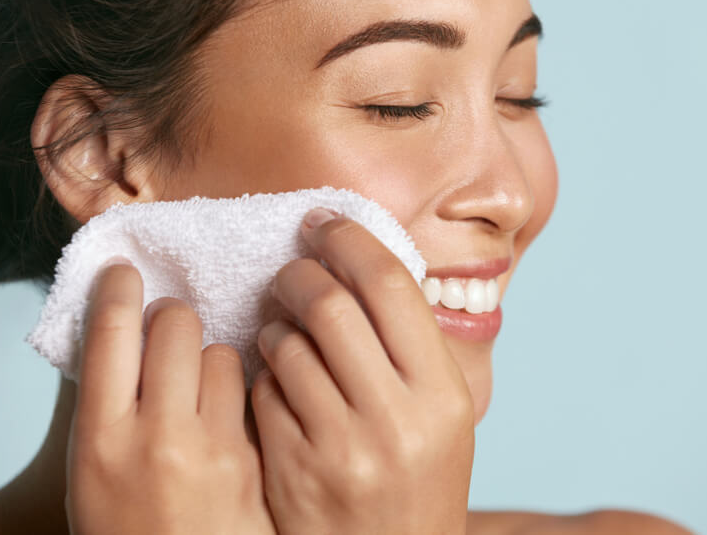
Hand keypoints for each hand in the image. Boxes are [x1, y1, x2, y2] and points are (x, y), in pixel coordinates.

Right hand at [65, 259, 276, 534]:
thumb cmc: (124, 528)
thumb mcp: (91, 470)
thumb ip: (106, 401)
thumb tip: (121, 327)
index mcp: (99, 438)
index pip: (109, 333)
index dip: (118, 289)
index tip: (124, 271)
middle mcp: (154, 437)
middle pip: (172, 324)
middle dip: (170, 316)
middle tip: (168, 329)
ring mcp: (211, 449)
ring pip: (219, 350)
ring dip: (208, 354)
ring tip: (199, 383)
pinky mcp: (253, 460)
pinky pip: (251, 389)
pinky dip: (239, 387)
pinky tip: (228, 409)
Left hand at [251, 209, 474, 534]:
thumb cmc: (418, 482)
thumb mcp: (443, 418)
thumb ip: (412, 347)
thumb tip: (365, 263)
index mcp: (443, 395)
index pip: (390, 285)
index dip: (350, 240)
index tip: (324, 224)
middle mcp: (396, 419)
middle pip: (330, 303)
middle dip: (300, 273)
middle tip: (292, 270)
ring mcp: (341, 448)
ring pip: (287, 344)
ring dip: (275, 322)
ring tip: (282, 326)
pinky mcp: (293, 470)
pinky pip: (263, 391)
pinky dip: (264, 371)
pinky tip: (277, 377)